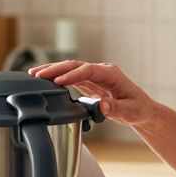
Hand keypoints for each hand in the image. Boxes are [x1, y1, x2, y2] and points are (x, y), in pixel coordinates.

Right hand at [28, 61, 155, 127]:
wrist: (142, 111)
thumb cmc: (138, 109)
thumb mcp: (130, 111)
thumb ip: (116, 108)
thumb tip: (102, 105)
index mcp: (111, 74)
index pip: (88, 70)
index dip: (72, 75)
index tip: (58, 81)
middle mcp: (101, 71)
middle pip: (75, 65)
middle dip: (55, 68)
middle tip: (37, 74)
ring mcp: (94, 77)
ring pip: (69, 70)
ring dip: (52, 71)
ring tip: (33, 75)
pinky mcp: (89, 84)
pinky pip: (70, 78)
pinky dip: (56, 78)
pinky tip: (44, 81)